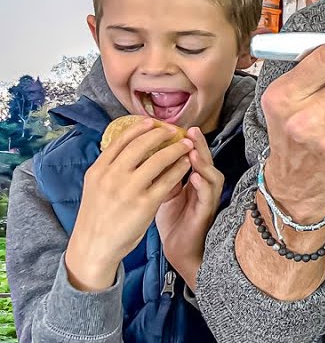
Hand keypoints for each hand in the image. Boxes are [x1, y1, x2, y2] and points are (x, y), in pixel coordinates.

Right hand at [65, 119, 193, 291]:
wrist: (94, 247)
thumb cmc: (97, 216)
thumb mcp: (94, 186)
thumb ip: (108, 167)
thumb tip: (126, 146)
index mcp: (98, 170)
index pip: (120, 140)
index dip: (139, 128)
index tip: (153, 121)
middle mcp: (112, 176)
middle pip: (141, 145)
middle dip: (161, 134)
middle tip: (174, 130)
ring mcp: (129, 190)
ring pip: (158, 159)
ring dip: (176, 149)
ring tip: (186, 144)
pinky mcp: (145, 204)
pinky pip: (168, 180)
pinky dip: (179, 168)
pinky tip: (186, 164)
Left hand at [156, 128, 224, 290]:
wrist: (179, 249)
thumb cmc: (173, 220)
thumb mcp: (164, 192)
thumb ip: (162, 174)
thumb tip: (147, 152)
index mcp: (193, 178)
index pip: (191, 155)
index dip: (186, 141)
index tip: (177, 127)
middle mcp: (204, 185)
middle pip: (204, 160)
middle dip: (198, 145)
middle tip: (191, 131)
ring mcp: (207, 198)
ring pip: (211, 175)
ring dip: (203, 162)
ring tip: (194, 151)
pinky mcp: (206, 213)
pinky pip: (207, 196)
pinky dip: (203, 185)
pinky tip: (195, 177)